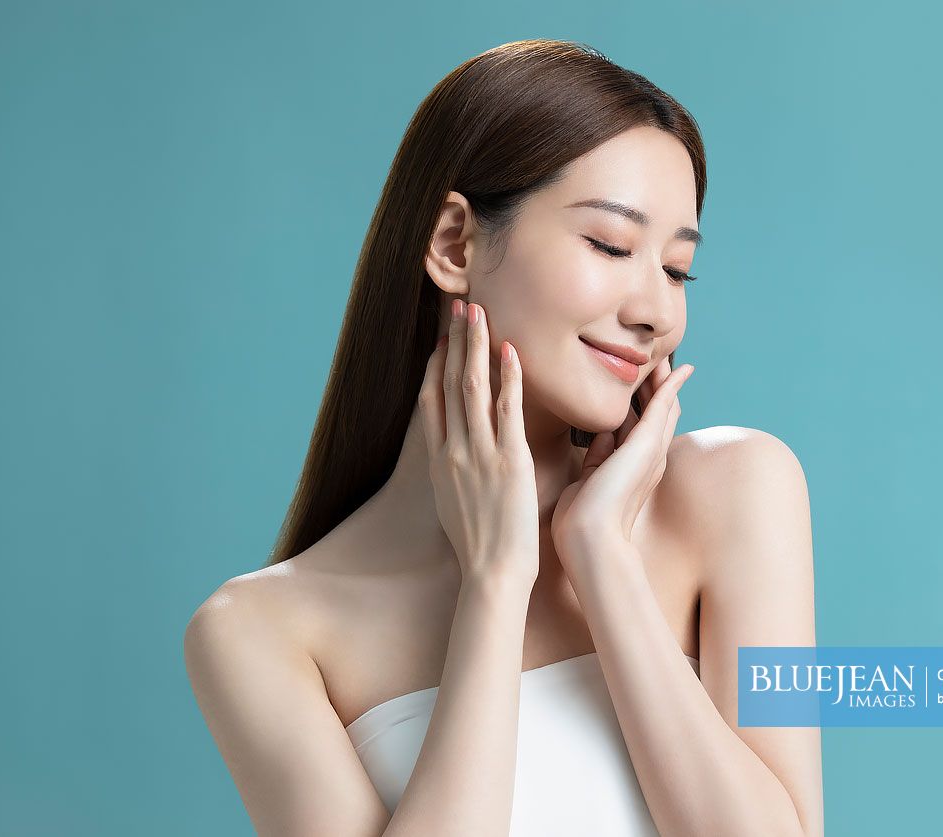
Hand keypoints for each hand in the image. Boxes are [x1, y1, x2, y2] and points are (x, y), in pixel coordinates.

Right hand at [418, 299, 539, 590]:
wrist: (491, 575)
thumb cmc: (481, 550)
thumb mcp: (455, 507)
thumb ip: (457, 478)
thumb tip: (460, 464)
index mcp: (440, 463)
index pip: (433, 403)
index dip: (436, 366)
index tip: (441, 339)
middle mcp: (453, 452)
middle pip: (449, 385)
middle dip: (453, 342)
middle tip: (458, 306)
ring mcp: (478, 455)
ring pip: (472, 388)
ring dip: (474, 346)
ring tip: (477, 312)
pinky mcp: (508, 461)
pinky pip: (506, 411)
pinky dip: (507, 378)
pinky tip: (510, 351)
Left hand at [551, 355, 693, 559]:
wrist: (588, 538)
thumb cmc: (581, 519)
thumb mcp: (588, 478)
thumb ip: (598, 456)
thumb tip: (602, 435)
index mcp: (631, 467)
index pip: (640, 428)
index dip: (641, 405)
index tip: (637, 384)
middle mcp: (648, 458)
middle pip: (658, 414)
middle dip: (657, 388)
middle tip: (657, 361)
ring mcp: (651, 451)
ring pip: (663, 406)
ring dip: (664, 380)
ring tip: (665, 357)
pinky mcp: (647, 444)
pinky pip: (663, 406)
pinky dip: (672, 385)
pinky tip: (680, 368)